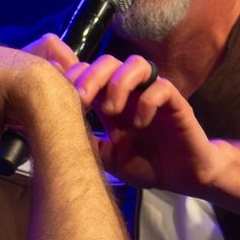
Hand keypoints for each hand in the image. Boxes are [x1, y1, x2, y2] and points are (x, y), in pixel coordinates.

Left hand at [65, 53, 221, 193]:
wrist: (184, 177)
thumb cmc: (147, 165)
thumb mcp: (108, 159)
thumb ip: (87, 142)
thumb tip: (56, 132)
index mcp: (111, 102)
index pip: (89, 74)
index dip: (73, 79)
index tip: (61, 97)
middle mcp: (130, 94)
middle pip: (108, 61)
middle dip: (91, 76)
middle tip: (83, 100)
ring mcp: (152, 95)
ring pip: (136, 64)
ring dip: (119, 83)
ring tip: (112, 111)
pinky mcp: (175, 103)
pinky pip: (161, 87)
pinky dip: (146, 102)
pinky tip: (140, 124)